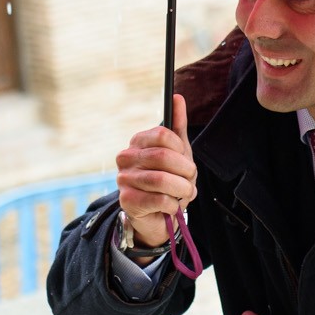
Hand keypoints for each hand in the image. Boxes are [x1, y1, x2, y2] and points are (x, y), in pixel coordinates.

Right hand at [115, 94, 193, 247]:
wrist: (156, 216)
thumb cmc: (168, 181)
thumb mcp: (177, 153)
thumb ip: (177, 125)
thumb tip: (177, 97)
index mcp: (138, 142)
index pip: (163, 135)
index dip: (181, 149)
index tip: (185, 159)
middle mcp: (126, 158)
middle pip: (163, 157)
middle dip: (185, 171)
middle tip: (190, 180)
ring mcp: (124, 179)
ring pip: (162, 180)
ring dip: (182, 189)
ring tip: (185, 193)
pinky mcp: (127, 201)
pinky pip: (159, 199)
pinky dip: (173, 204)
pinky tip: (171, 206)